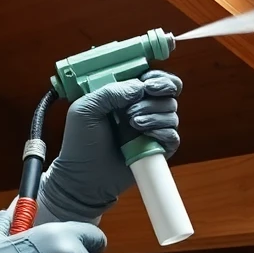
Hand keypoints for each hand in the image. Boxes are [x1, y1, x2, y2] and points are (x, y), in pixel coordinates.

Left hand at [40, 69, 181, 221]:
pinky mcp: (158, 148)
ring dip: (154, 113)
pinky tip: (145, 136)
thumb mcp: (85, 109)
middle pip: (170, 90)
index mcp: (126, 95)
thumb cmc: (80, 142)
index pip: (152, 76)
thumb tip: (139, 86)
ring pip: (171, 111)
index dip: (156, 76)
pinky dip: (162, 132)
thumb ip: (109, 91)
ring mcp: (152, 128)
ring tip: (131, 123)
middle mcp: (142, 108)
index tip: (148, 82)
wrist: (84, 177)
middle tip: (146, 93)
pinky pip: (173, 135)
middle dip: (162, 89)